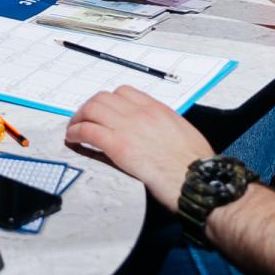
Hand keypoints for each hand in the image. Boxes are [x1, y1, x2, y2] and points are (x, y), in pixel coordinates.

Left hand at [65, 86, 214, 213]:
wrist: (200, 181)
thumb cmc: (197, 165)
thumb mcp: (183, 134)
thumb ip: (164, 126)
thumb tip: (154, 131)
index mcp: (158, 110)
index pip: (124, 92)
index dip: (108, 100)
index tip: (102, 111)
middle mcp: (141, 113)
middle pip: (102, 98)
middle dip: (88, 108)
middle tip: (83, 120)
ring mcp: (128, 128)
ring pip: (91, 110)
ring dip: (78, 119)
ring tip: (74, 130)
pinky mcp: (118, 146)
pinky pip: (87, 131)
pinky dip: (75, 133)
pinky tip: (73, 140)